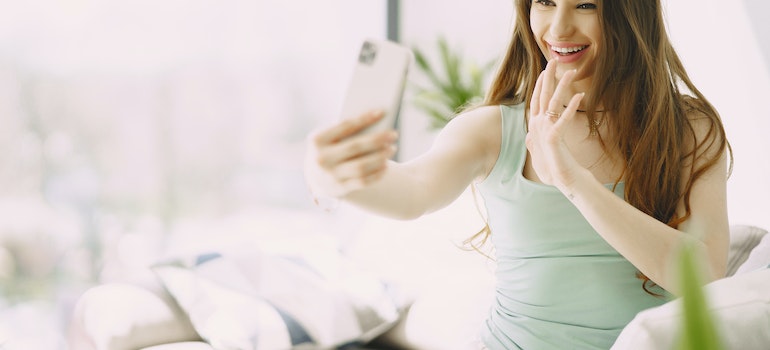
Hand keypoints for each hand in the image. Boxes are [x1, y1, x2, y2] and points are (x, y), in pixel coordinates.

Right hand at [304, 110, 397, 198]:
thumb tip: (375, 120)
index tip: (382, 112)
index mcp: (317, 140)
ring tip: (392, 148)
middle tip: (393, 134)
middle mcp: (321, 159)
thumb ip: (345, 130)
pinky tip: (386, 165)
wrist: (315, 175)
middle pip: (355, 146)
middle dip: (377, 139)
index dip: (365, 119)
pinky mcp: (339, 189)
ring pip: (360, 166)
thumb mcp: (328, 137)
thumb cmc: (329, 148)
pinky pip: (362, 182)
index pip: (345, 126)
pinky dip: (376, 174)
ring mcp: (329, 176)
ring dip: (380, 157)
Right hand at [525, 60, 584, 189]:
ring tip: (571, 72)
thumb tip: (526, 139)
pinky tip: (580, 96)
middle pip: (543, 96)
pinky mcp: (553, 138)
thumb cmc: (553, 169)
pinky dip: (571, 106)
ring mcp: (544, 131)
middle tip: (553, 61)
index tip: (544, 71)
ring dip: (562, 86)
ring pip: (553, 102)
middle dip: (548, 77)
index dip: (539, 85)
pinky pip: (564, 118)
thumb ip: (532, 144)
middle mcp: (537, 126)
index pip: (536, 101)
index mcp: (535, 127)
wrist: (563, 180)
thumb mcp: (537, 154)